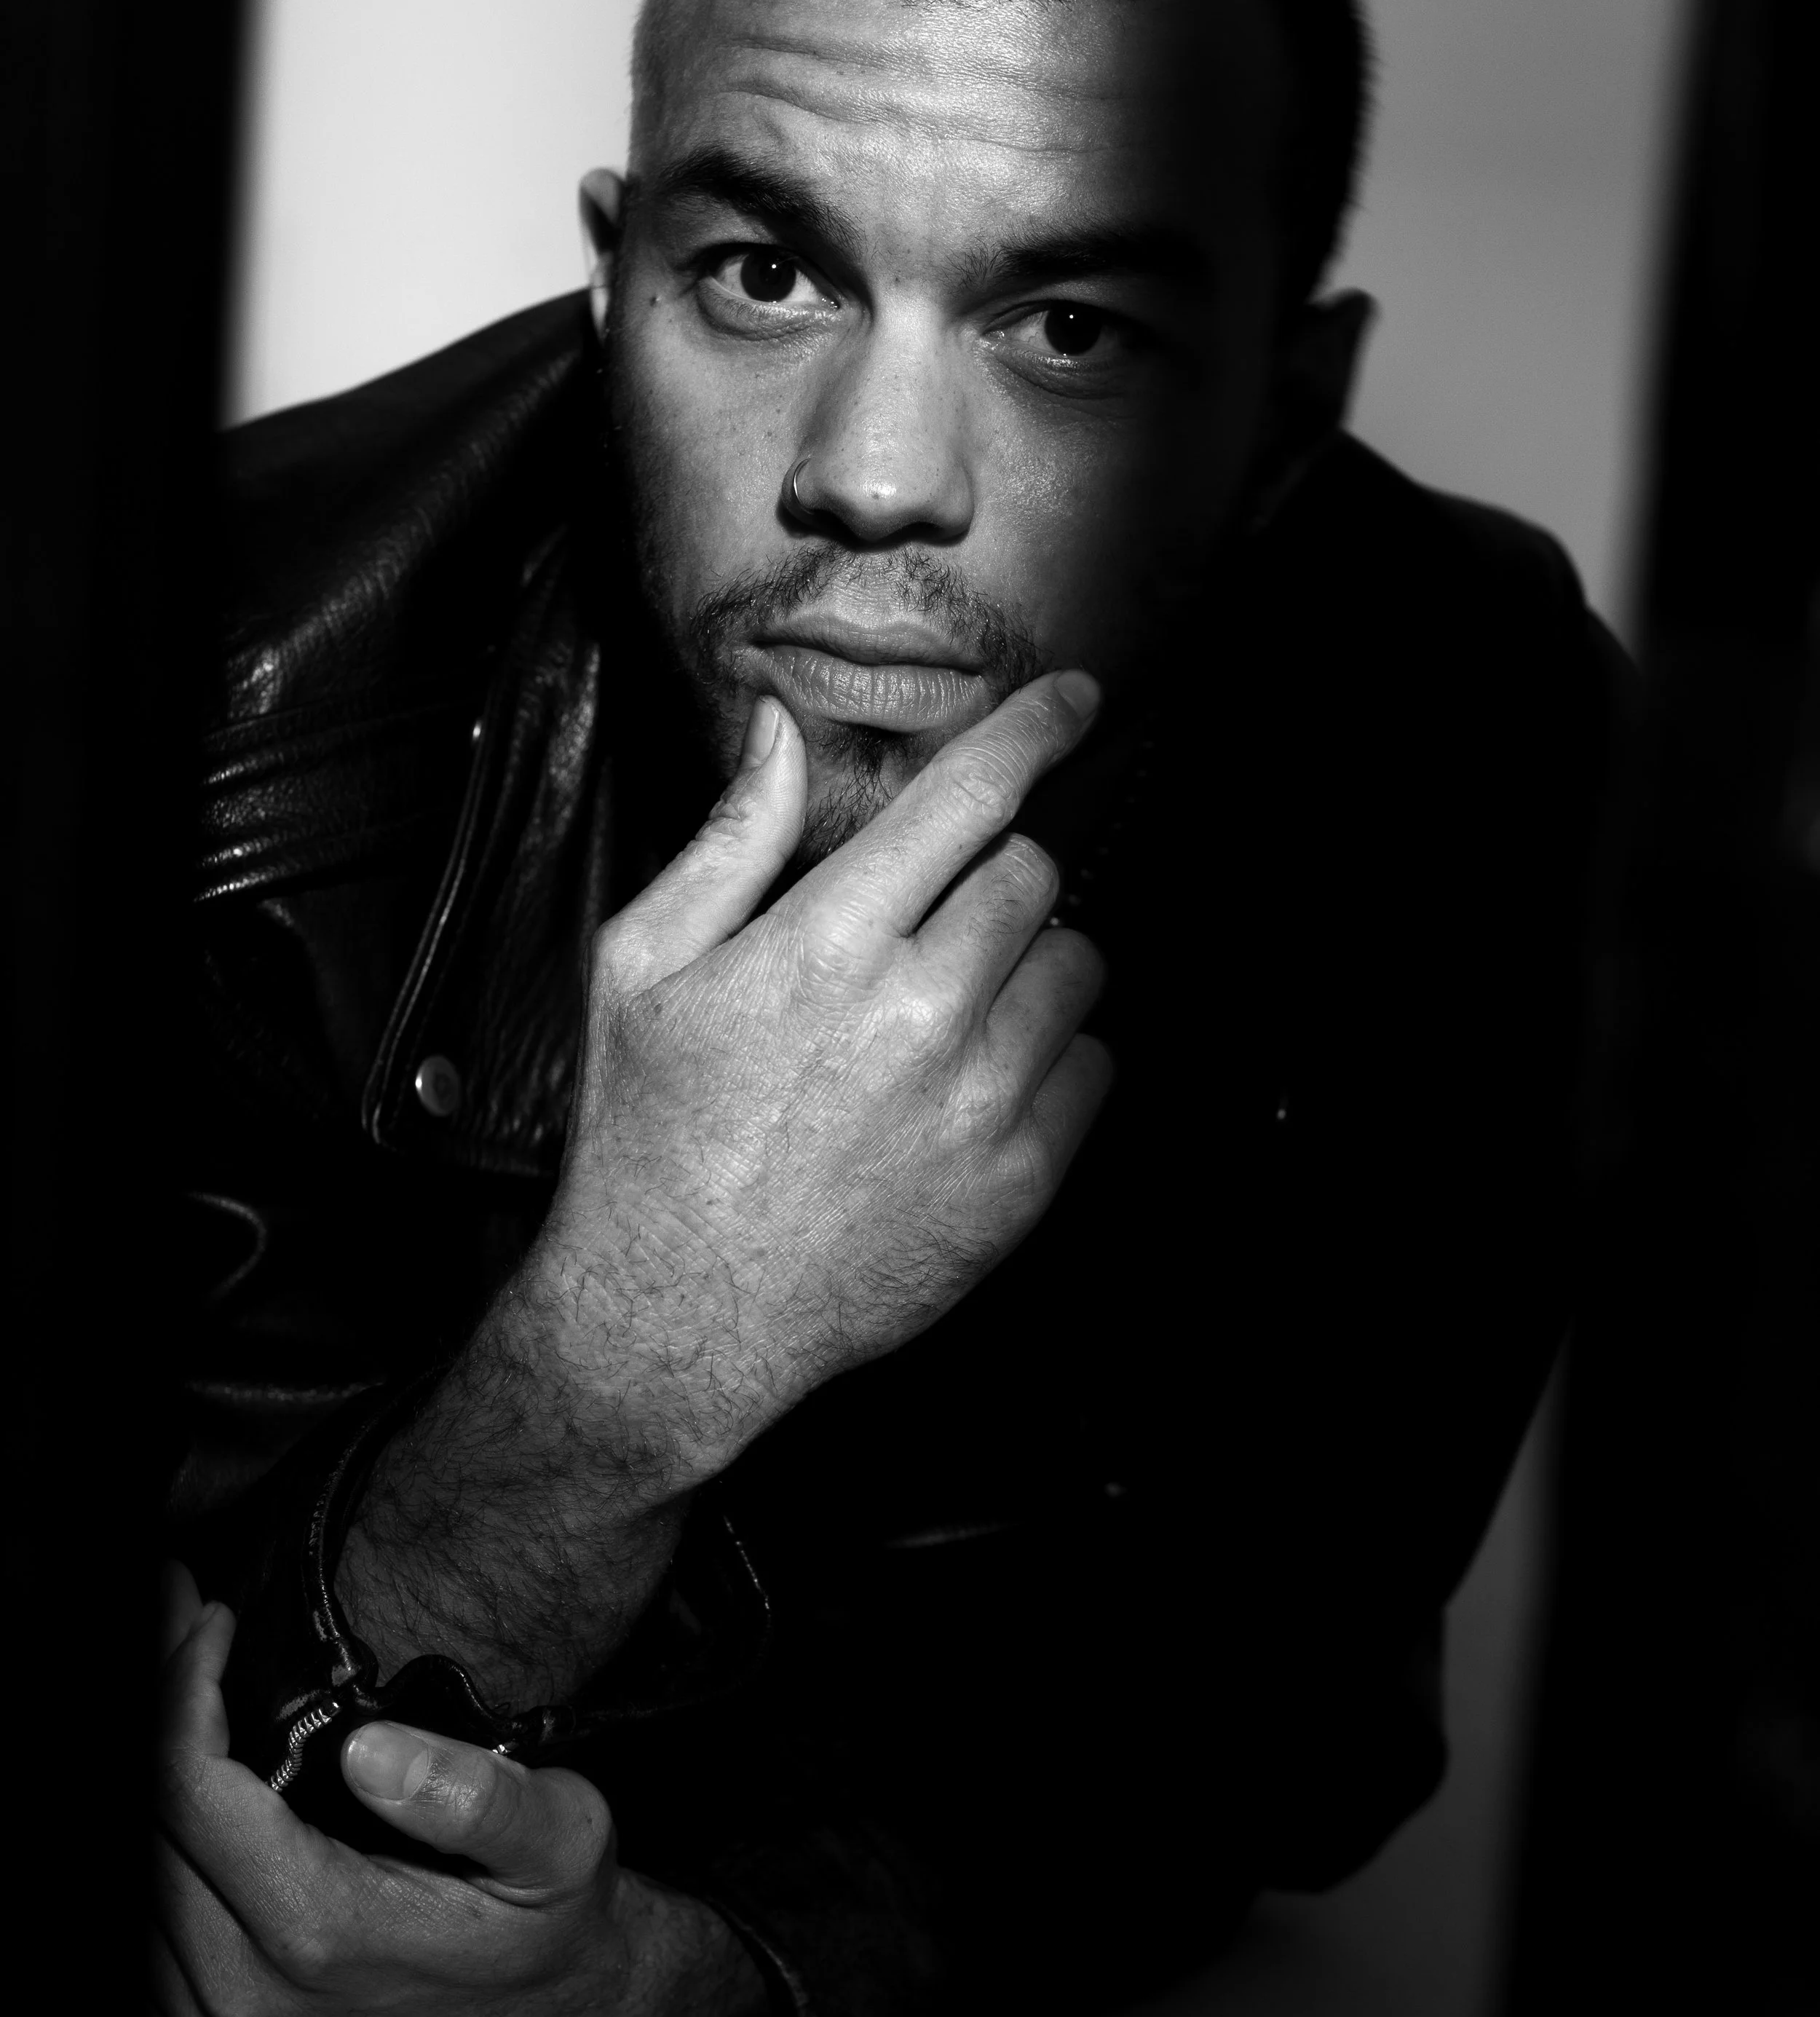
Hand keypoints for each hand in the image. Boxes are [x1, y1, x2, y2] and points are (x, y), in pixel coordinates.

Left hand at [153, 1569, 762, 2016]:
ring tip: (183, 1673)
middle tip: (180, 1615)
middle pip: (139, 1822)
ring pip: (131, 1868)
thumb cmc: (550, 1922)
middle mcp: (244, 1990)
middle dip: (155, 1704)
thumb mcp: (561, 1841)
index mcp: (318, 1931)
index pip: (185, 1791)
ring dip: (151, 1763)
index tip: (210, 1619)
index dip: (180, 1687)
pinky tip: (192, 1767)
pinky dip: (157, 1835)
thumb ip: (477, 1796)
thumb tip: (370, 1749)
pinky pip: (139, 1920)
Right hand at [531, 668, 1113, 1483]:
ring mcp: (980, 1103)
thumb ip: (729, 840)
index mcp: (827, 944)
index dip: (1035, 728)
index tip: (1074, 698)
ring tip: (949, 1012)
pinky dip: (1055, 1059)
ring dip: (1029, 966)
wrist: (677, 1318)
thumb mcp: (640, 969)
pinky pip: (1095, 1069)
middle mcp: (920, 1014)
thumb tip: (779, 728)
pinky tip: (973, 1085)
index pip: (971, 797)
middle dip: (994, 875)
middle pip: (1032, 874)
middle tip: (932, 926)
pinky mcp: (1019, 1183)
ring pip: (1078, 966)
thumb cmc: (647, 1137)